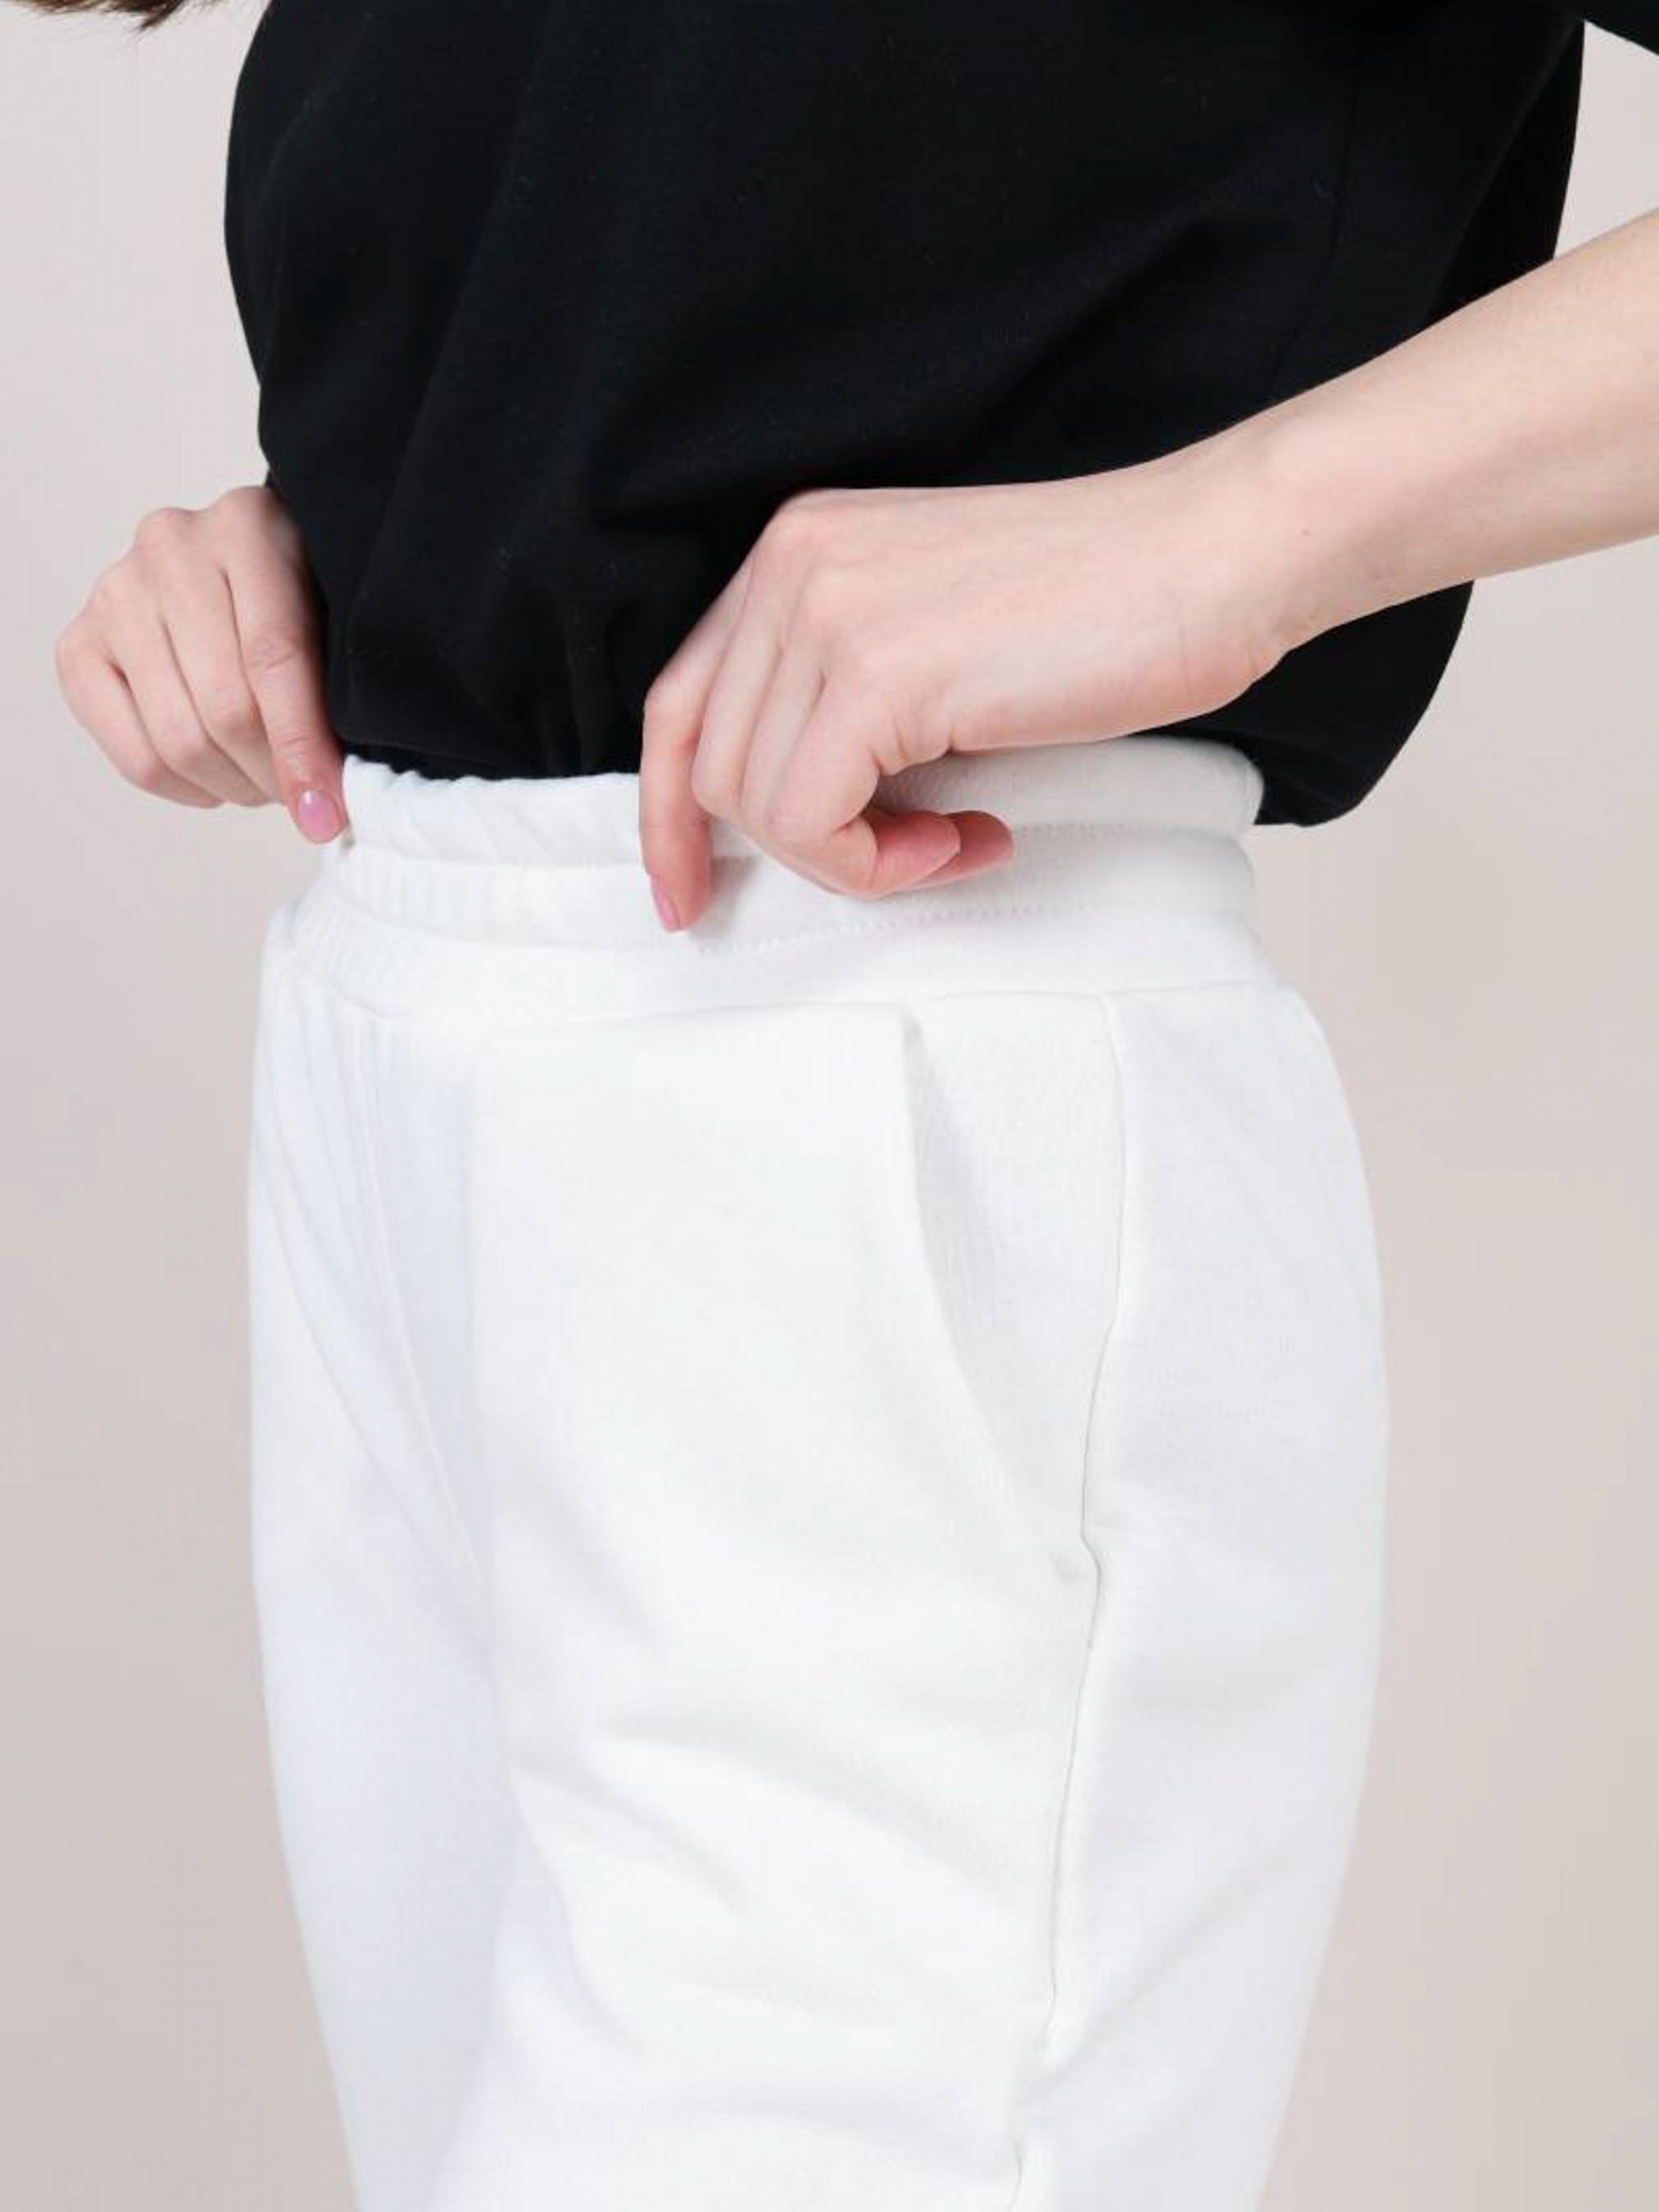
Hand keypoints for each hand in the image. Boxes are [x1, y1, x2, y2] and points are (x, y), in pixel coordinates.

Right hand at [54, 482, 345, 841]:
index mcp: (246, 525)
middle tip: (306, 794)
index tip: (329, 811)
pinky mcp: (78, 646)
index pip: (274, 656)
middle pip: (224, 708)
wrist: (240, 563)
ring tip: (266, 781)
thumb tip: (328, 807)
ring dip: (235, 787)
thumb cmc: (301, 593)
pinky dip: (187, 789)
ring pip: (179, 741)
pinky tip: (218, 778)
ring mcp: (115, 594)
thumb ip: (338, 689)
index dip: (303, 746)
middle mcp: (169, 547)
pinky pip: (134, 757)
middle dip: (274, 775)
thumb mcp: (336, 617)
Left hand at [637, 444, 1287, 928]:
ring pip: (758, 807)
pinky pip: (814, 825)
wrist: (1214, 557)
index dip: (668, 816)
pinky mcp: (877, 673)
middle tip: (915, 855)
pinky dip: (881, 865)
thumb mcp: (932, 635)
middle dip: (799, 851)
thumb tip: (788, 808)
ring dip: (857, 859)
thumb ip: (844, 691)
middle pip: (711, 769)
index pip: (679, 704)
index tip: (689, 896)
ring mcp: (828, 613)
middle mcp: (791, 567)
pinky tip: (969, 837)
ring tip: (957, 837)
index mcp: (796, 551)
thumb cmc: (1105, 609)